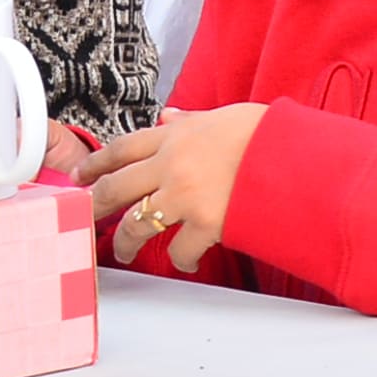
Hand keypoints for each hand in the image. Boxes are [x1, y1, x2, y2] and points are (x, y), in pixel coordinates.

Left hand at [69, 102, 264, 275]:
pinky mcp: (205, 224)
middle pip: (116, 188)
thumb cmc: (265, 135)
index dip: (96, 164)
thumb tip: (169, 117)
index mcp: (176, 136)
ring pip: (137, 224)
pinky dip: (180, 259)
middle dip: (95, 206)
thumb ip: (190, 122)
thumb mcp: (223, 116)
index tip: (81, 176)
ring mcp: (186, 196)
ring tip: (125, 251)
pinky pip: (179, 250)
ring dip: (126, 242)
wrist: (295, 157)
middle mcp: (172, 165)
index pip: (122, 149)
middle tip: (85, 218)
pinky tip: (185, 260)